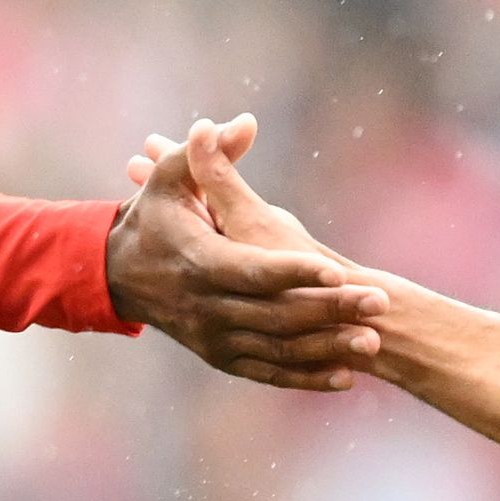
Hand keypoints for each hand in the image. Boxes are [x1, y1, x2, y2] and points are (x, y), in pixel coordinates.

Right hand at [105, 113, 383, 387]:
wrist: (120, 276)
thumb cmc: (152, 219)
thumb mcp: (171, 182)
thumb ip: (210, 156)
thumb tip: (246, 122)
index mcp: (199, 263)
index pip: (254, 271)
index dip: (296, 271)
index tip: (338, 270)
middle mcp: (206, 308)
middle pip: (277, 314)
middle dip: (331, 308)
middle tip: (379, 301)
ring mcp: (214, 338)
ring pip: (279, 349)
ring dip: (328, 347)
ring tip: (373, 339)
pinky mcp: (222, 358)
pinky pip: (270, 373)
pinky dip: (308, 378)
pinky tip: (347, 377)